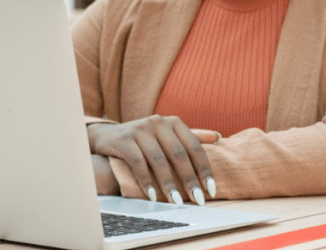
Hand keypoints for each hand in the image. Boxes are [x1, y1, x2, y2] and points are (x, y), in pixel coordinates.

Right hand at [87, 116, 218, 204]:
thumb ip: (192, 135)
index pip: (195, 147)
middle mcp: (159, 123)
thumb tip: (218, 137)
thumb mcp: (167, 134)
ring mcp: (141, 130)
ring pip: (159, 161)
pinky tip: (152, 196)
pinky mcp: (124, 140)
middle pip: (179, 155)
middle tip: (197, 199)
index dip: (204, 169)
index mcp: (174, 123)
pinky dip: (146, 181)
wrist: (107, 135)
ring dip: (168, 184)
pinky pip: (138, 163)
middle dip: (189, 180)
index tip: (211, 190)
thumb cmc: (144, 139)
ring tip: (176, 202)